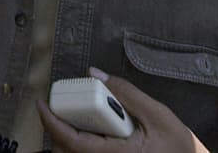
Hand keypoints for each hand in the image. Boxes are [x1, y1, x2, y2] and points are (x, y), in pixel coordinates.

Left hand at [38, 69, 208, 152]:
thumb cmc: (178, 146)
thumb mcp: (158, 115)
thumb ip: (127, 93)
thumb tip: (96, 73)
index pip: (71, 141)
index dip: (50, 122)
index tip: (40, 102)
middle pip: (66, 150)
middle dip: (55, 127)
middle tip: (53, 104)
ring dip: (65, 136)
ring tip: (68, 114)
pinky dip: (77, 142)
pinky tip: (84, 127)